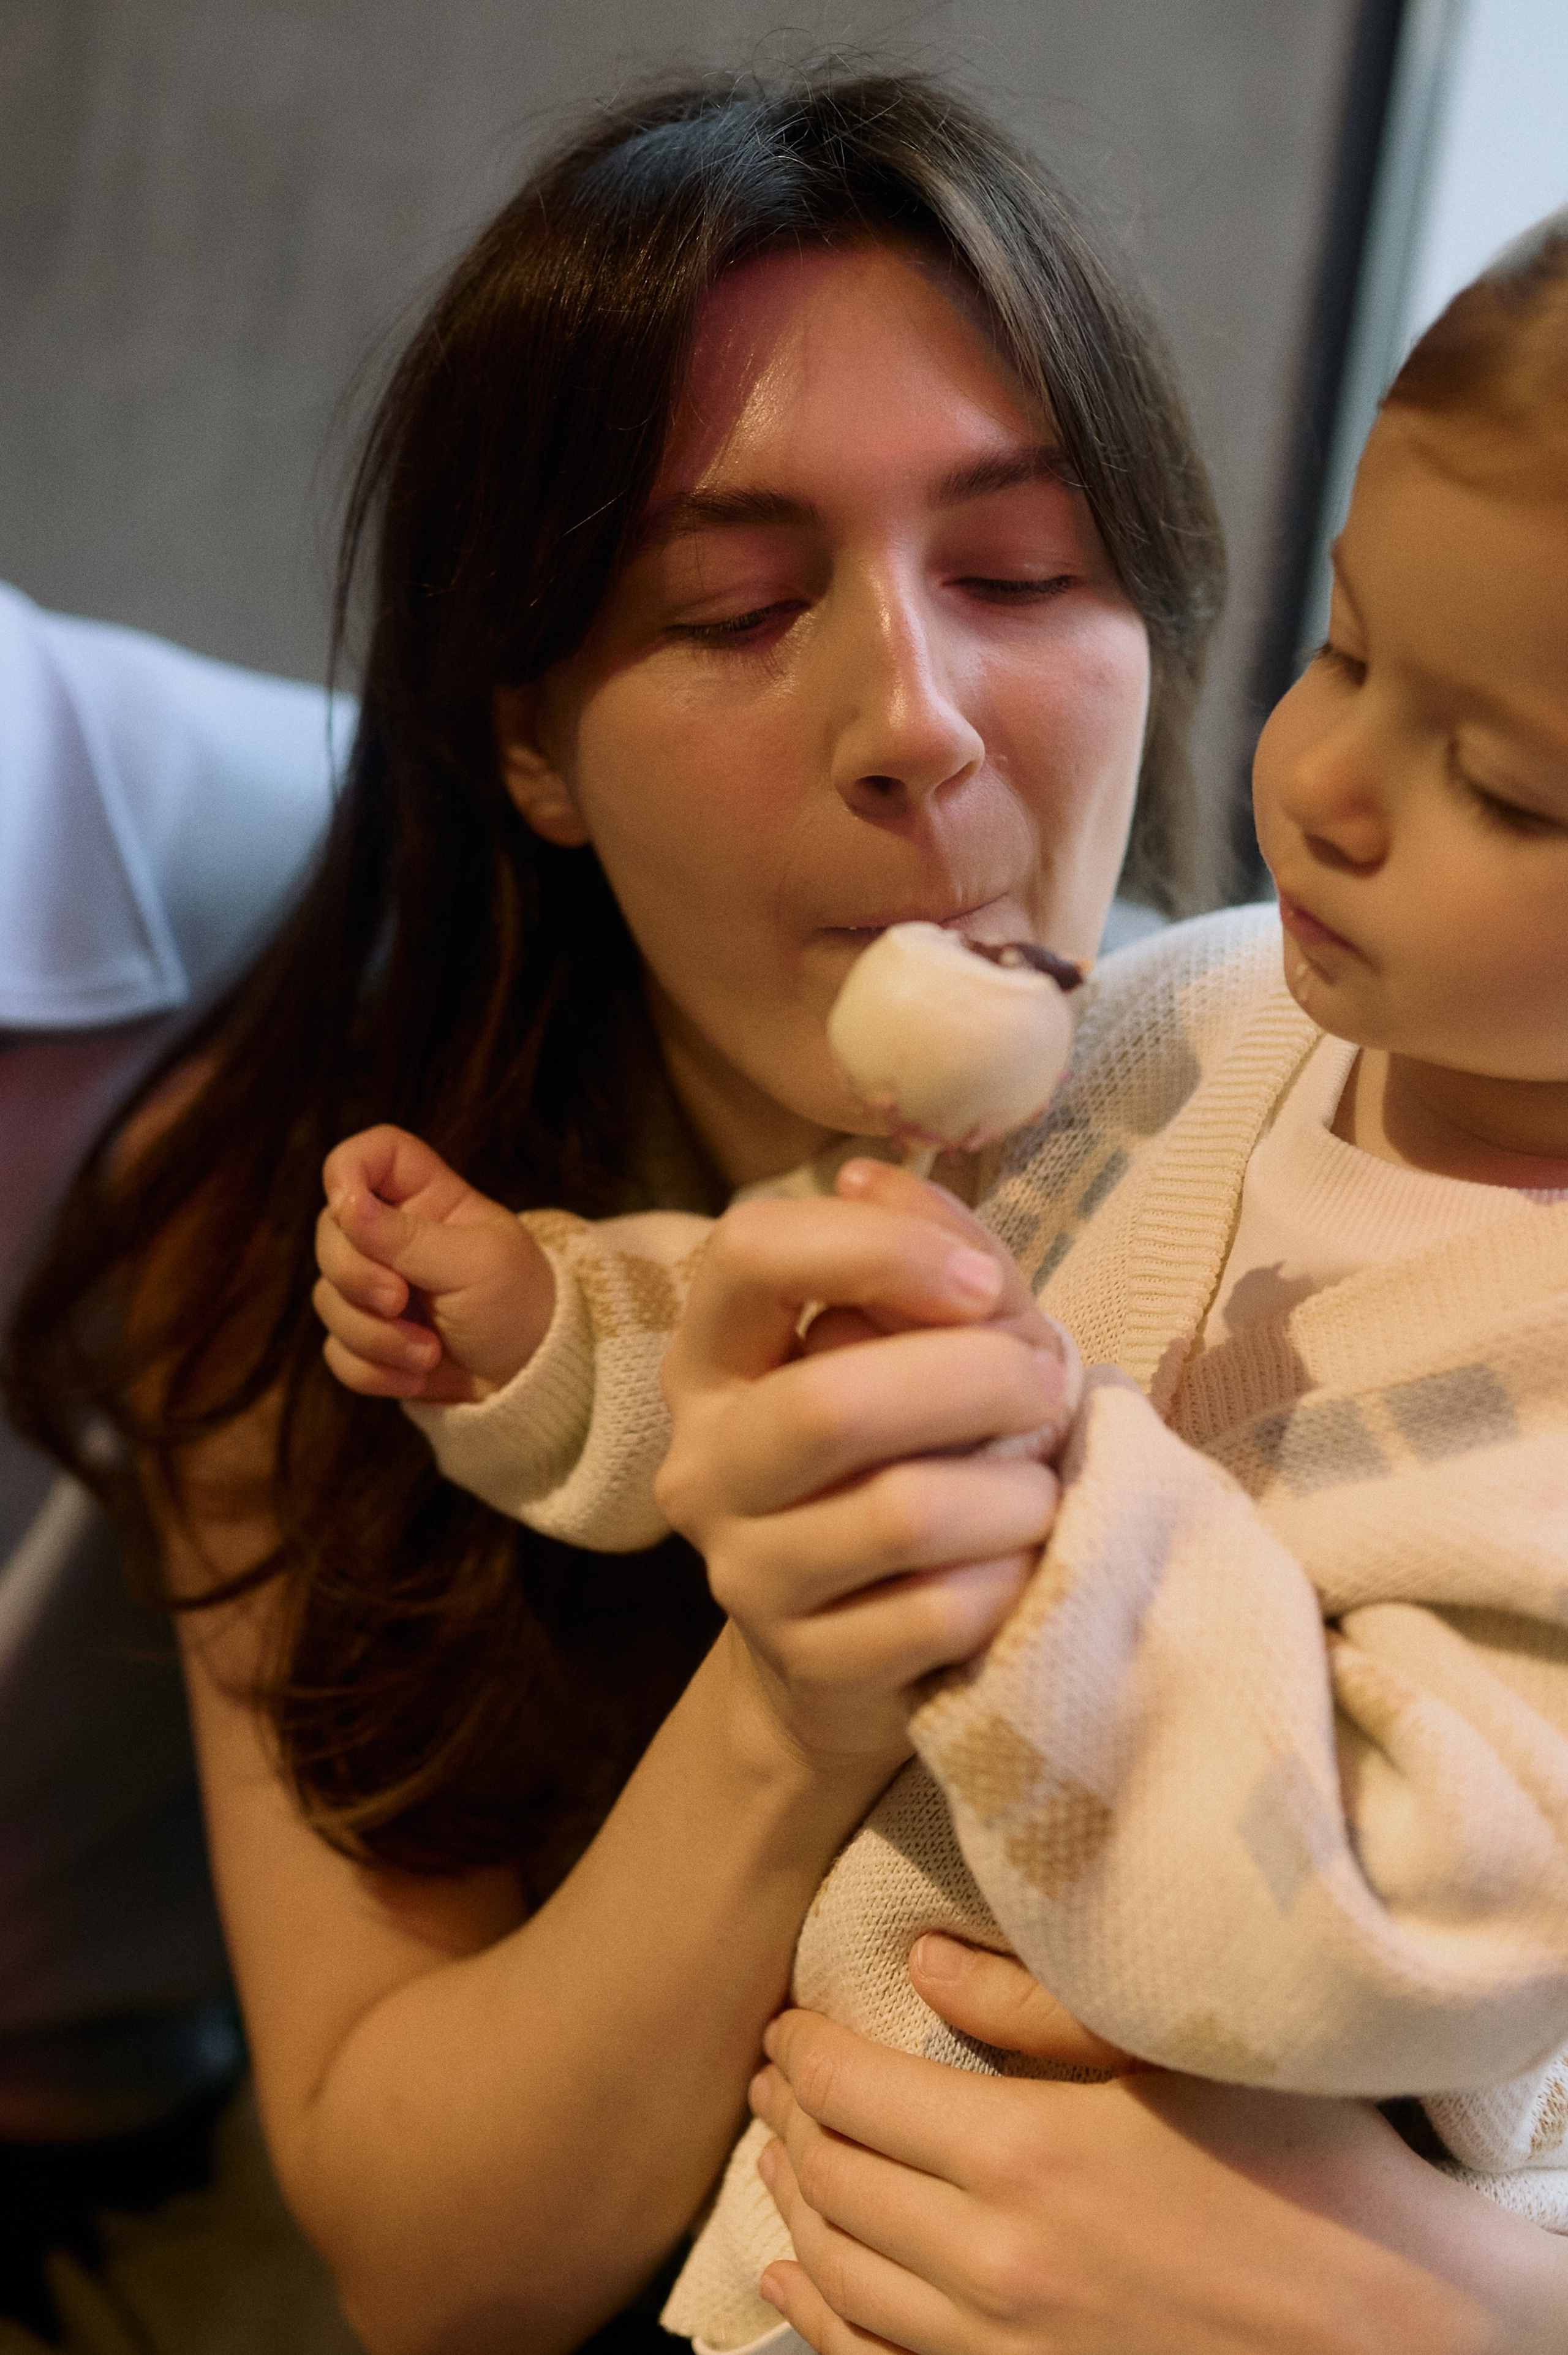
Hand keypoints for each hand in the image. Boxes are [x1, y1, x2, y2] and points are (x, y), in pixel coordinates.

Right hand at [313, 1125, 553, 1403]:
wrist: (531, 1380)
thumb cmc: (518, 1305)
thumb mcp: (477, 1263)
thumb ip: (409, 1237)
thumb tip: (346, 1206)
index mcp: (427, 1199)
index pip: (372, 1154)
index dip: (348, 1169)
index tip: (351, 1206)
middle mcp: (392, 1238)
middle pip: (329, 1230)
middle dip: (356, 1276)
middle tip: (399, 1300)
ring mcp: (375, 1288)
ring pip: (327, 1298)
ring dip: (375, 1336)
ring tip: (429, 1352)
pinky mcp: (368, 1339)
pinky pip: (336, 1352)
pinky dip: (374, 1370)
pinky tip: (417, 1374)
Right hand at [655, 1171, 1076, 1768]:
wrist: (863, 1654)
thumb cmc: (907, 1458)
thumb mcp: (919, 1340)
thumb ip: (920, 1251)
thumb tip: (874, 1178)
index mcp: (713, 1358)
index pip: (749, 1255)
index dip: (878, 1252)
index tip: (981, 1285)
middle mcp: (702, 1462)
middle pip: (835, 1404)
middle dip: (979, 1383)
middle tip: (1053, 1385)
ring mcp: (744, 1572)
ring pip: (903, 1513)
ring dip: (1013, 1491)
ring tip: (1039, 1487)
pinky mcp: (808, 1663)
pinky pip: (938, 1611)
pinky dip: (1009, 1581)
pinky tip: (1018, 1569)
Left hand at [748, 2004, 1522, 2354]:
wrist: (1393, 2329)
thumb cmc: (1298, 2169)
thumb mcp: (1171, 2055)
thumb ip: (1031, 2009)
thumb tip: (919, 1962)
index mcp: (1020, 2154)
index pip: (848, 2088)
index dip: (801, 2048)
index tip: (786, 2020)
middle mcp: (988, 2263)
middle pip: (831, 2176)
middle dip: (788, 2116)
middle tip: (775, 2074)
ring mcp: (999, 2351)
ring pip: (839, 2271)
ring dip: (795, 2204)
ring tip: (781, 2154)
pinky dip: (818, 2315)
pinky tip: (793, 2280)